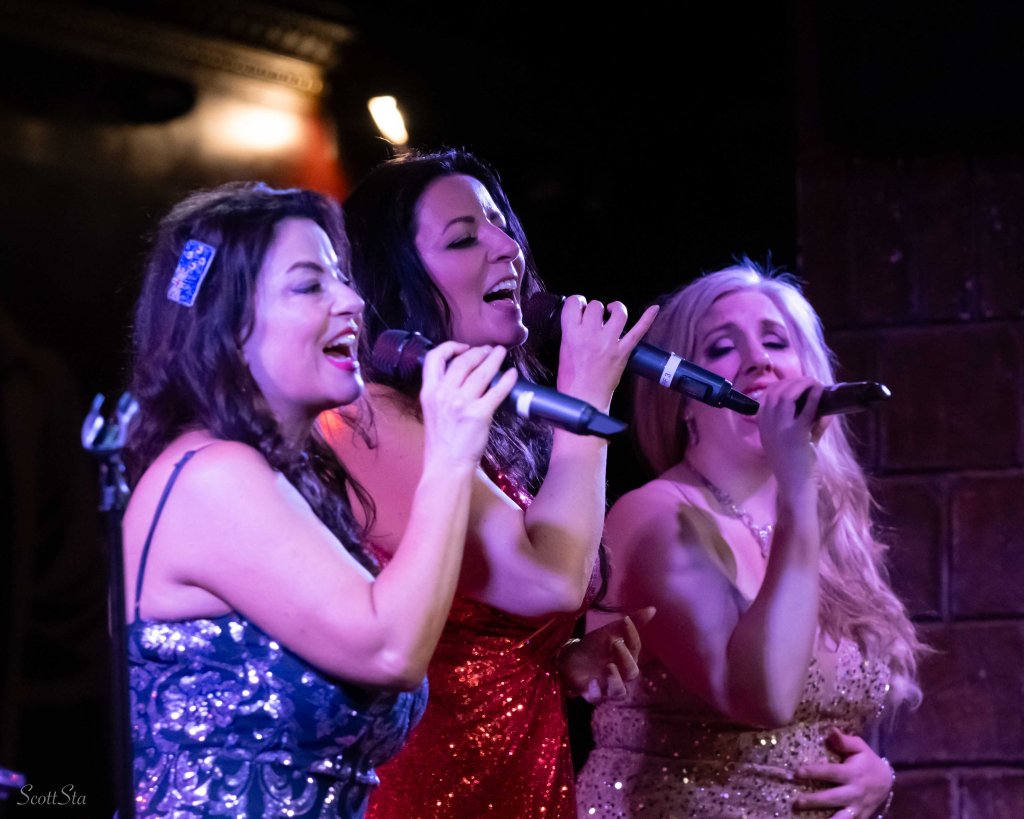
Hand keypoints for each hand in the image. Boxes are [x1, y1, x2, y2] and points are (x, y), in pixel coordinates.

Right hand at [419, 342, 516, 468]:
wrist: (446, 466)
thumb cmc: (441, 442)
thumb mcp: (432, 411)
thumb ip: (442, 393)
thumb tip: (463, 377)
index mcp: (429, 392)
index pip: (434, 358)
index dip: (450, 347)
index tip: (464, 347)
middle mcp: (443, 394)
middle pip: (462, 361)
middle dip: (478, 352)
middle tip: (489, 350)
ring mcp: (461, 404)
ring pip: (481, 372)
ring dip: (494, 359)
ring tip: (501, 353)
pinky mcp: (479, 414)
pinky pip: (497, 391)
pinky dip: (507, 380)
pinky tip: (512, 374)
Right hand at [555, 297, 658, 409]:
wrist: (585, 399)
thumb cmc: (571, 380)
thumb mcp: (563, 350)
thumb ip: (571, 332)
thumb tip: (579, 319)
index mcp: (571, 334)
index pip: (573, 304)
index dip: (576, 302)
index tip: (579, 307)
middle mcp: (590, 335)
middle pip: (596, 306)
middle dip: (595, 309)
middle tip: (594, 318)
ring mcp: (609, 343)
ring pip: (618, 313)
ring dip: (616, 309)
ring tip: (613, 311)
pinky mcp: (623, 352)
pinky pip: (638, 331)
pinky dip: (647, 319)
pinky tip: (654, 309)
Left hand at [559, 607, 655, 703]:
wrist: (571, 657)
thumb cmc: (594, 646)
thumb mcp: (610, 631)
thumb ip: (631, 622)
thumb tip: (653, 609)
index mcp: (627, 658)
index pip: (635, 648)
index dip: (632, 635)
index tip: (625, 620)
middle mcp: (621, 674)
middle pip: (631, 672)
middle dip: (626, 659)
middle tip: (615, 644)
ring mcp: (607, 686)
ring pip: (619, 691)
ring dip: (615, 680)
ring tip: (609, 666)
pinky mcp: (592, 695)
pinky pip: (597, 699)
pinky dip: (596, 692)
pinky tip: (591, 682)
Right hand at [756, 377, 822, 492]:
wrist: (796, 488)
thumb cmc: (797, 468)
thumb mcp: (799, 442)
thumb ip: (811, 425)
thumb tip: (826, 407)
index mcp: (763, 427)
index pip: (766, 397)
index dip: (780, 386)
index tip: (794, 383)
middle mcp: (768, 426)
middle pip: (776, 393)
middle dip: (793, 382)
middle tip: (808, 381)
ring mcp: (780, 429)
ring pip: (787, 396)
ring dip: (802, 385)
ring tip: (814, 383)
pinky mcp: (796, 434)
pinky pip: (805, 409)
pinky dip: (813, 396)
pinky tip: (820, 390)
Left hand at [792, 728, 893, 817]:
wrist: (888, 782)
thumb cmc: (868, 761)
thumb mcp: (860, 747)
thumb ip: (844, 741)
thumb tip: (831, 730)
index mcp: (853, 773)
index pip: (831, 772)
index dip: (814, 772)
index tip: (797, 772)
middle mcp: (855, 792)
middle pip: (832, 798)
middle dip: (814, 800)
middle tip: (797, 802)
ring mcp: (857, 807)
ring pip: (841, 817)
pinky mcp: (859, 817)